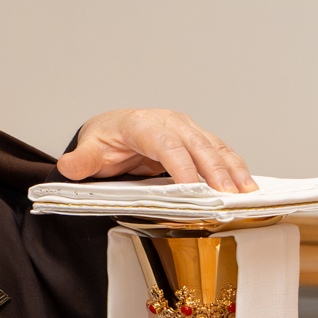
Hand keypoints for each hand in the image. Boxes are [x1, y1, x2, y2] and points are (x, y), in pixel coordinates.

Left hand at [57, 108, 255, 192]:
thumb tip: (68, 166)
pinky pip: (219, 152)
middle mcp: (169, 122)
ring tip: (248, 192)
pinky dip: (234, 167)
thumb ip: (81, 161)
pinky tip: (246, 185)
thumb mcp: (89, 151)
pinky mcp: (196, 138)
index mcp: (143, 125)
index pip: (166, 145)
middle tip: (231, 195)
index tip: (194, 189)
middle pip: (197, 146)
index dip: (182, 167)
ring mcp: (186, 128)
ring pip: (214, 147)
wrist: (112, 128)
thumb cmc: (104, 140)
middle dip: (216, 171)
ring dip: (233, 169)